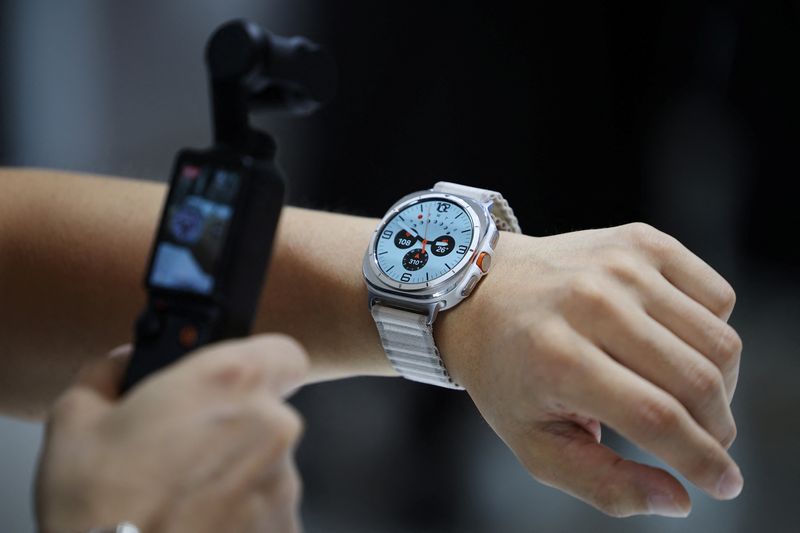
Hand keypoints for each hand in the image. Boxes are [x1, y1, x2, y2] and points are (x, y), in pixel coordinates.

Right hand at [35, 335, 307, 532]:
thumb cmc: (98, 511)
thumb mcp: (73, 422)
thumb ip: (108, 374)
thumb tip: (121, 365)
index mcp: (229, 382)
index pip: (281, 352)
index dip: (260, 363)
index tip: (236, 379)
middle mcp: (270, 426)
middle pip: (267, 412)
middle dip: (230, 426)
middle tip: (179, 449)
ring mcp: (282, 482)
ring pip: (264, 463)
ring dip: (232, 473)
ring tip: (179, 497)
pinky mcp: (284, 527)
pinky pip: (264, 508)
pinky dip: (239, 514)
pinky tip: (197, 524)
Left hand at [438, 223, 742, 516]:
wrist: (483, 292)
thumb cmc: (508, 373)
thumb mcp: (534, 442)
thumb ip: (602, 482)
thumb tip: (679, 499)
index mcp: (558, 356)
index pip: (656, 417)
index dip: (702, 459)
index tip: (725, 483)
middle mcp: (591, 302)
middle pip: (696, 380)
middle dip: (717, 429)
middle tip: (707, 442)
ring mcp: (619, 265)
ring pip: (718, 341)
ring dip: (720, 385)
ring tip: (689, 398)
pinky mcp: (641, 242)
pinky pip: (718, 298)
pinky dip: (712, 334)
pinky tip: (676, 348)